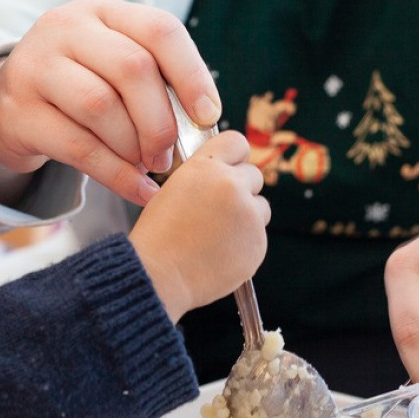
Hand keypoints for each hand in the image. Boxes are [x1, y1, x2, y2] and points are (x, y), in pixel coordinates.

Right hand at [0, 0, 221, 205]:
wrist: (8, 107)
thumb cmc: (80, 87)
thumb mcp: (113, 67)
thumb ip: (156, 81)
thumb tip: (204, 122)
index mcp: (102, 10)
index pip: (158, 29)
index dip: (192, 74)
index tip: (208, 115)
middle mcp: (64, 28)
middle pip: (131, 68)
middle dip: (161, 120)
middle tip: (170, 155)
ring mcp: (35, 66)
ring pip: (101, 106)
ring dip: (134, 147)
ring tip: (148, 167)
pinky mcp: (18, 111)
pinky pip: (78, 146)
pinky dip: (116, 174)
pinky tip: (137, 189)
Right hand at [129, 132, 268, 322]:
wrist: (159, 275)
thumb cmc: (158, 236)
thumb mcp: (173, 189)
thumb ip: (203, 176)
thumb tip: (223, 174)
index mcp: (206, 167)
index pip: (237, 142)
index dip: (233, 157)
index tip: (230, 167)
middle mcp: (232, 186)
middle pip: (254, 175)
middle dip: (240, 189)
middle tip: (217, 210)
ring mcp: (249, 215)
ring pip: (261, 207)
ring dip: (246, 216)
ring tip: (217, 234)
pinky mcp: (258, 243)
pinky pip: (258, 236)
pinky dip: (245, 243)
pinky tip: (220, 251)